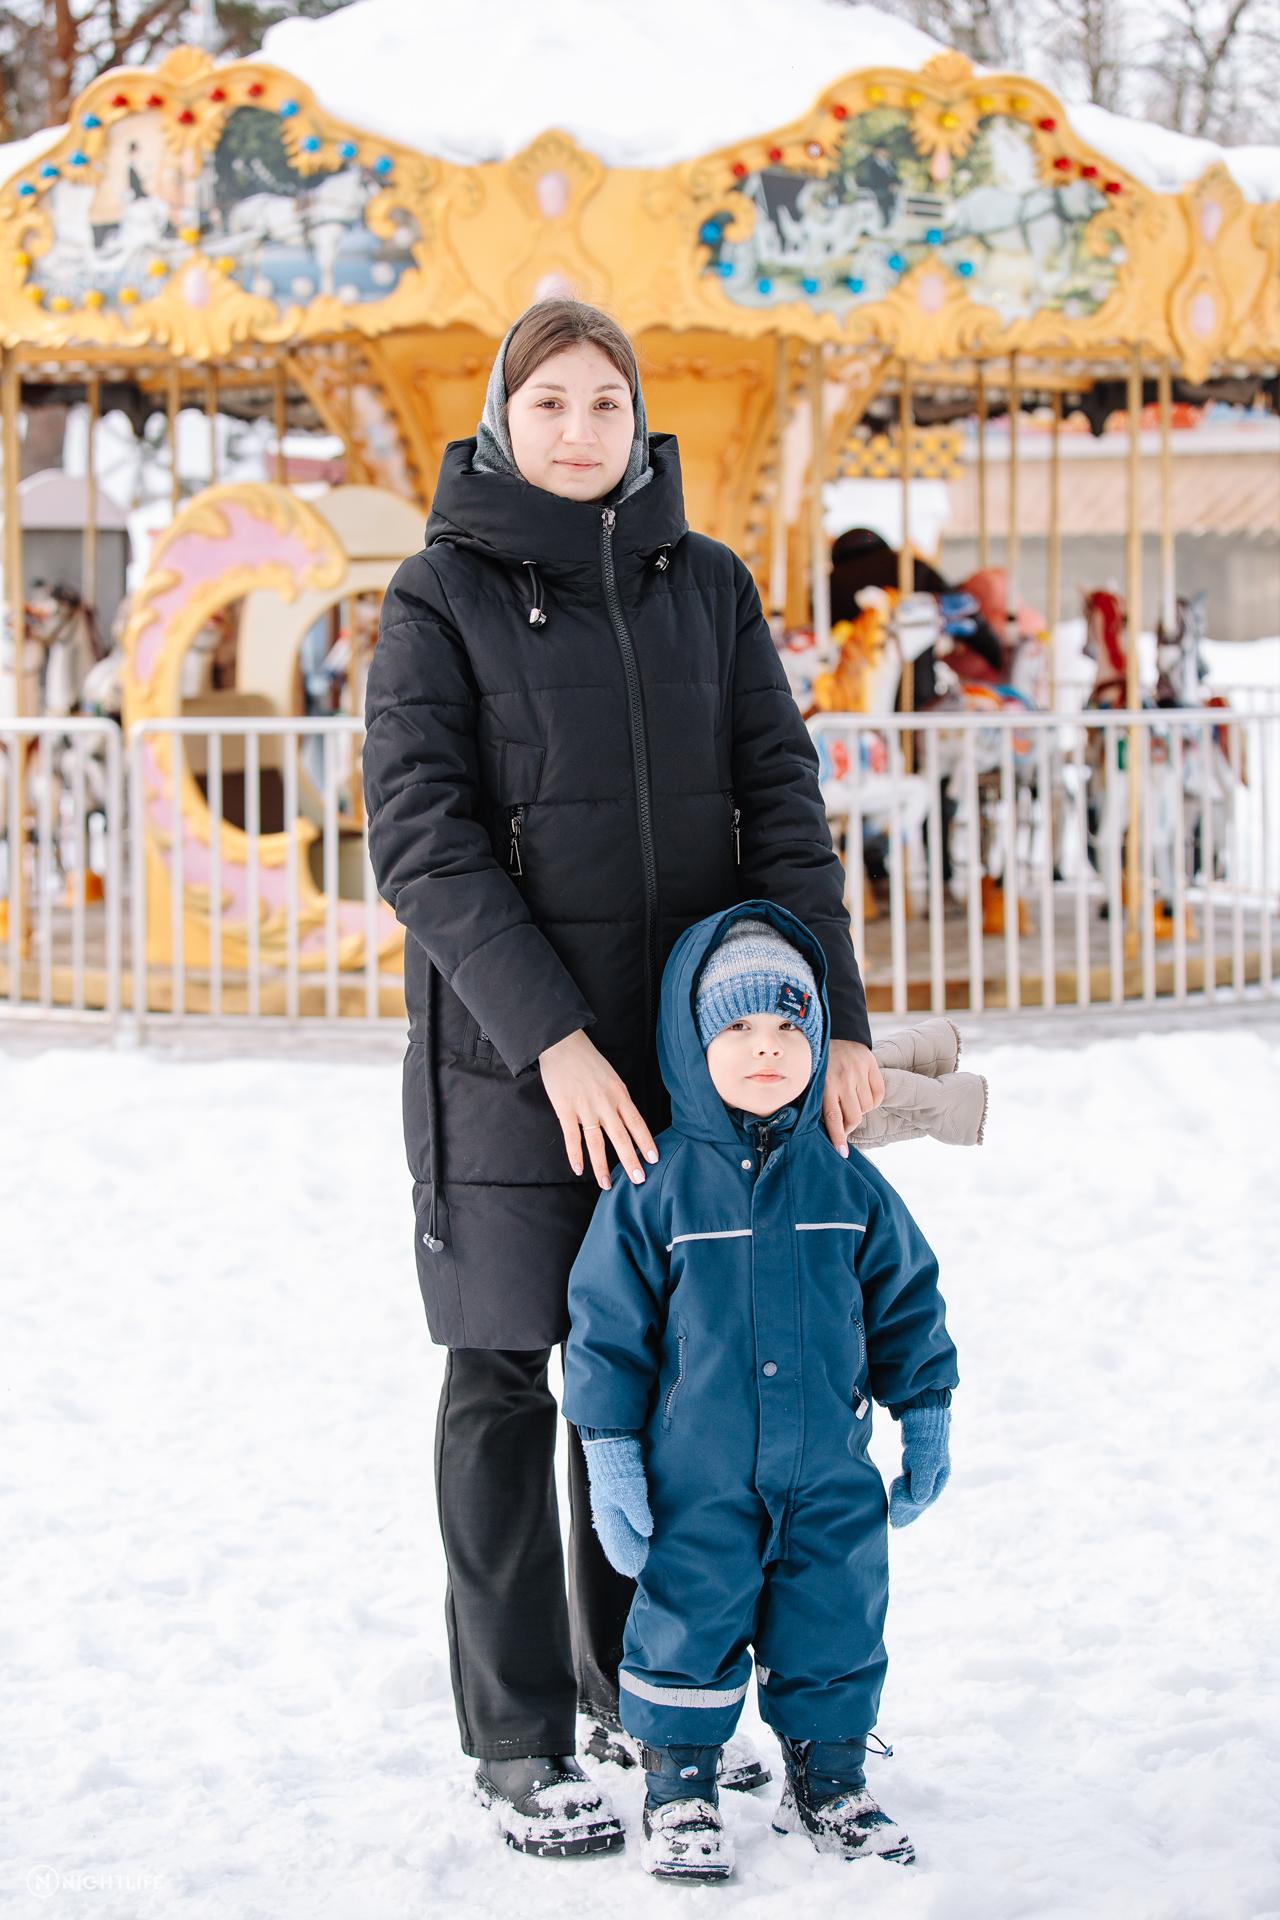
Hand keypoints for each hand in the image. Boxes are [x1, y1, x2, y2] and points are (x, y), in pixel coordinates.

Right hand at [539, 1028, 658, 1189]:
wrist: (562, 1044)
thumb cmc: (588, 1061)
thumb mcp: (611, 1077)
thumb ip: (618, 1099)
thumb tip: (626, 1122)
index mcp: (619, 1094)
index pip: (637, 1123)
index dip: (646, 1142)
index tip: (654, 1159)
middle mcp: (605, 1103)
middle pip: (620, 1137)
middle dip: (630, 1160)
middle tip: (639, 1180)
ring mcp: (584, 1107)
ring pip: (596, 1142)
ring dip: (602, 1166)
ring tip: (607, 1184)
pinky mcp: (565, 1109)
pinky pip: (572, 1136)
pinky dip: (575, 1155)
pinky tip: (579, 1170)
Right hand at [582, 1436, 652, 1577]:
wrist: (612, 1441)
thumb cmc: (621, 1467)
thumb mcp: (631, 1490)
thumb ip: (638, 1512)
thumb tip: (646, 1533)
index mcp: (607, 1512)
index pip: (614, 1542)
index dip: (623, 1556)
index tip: (633, 1569)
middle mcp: (606, 1509)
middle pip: (613, 1537)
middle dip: (623, 1552)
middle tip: (634, 1568)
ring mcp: (609, 1500)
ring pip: (615, 1528)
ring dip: (624, 1541)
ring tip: (635, 1553)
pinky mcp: (615, 1491)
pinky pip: (618, 1517)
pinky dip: (624, 1527)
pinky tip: (632, 1529)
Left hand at [824, 1039, 885, 1155]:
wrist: (832, 1030)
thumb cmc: (816, 1062)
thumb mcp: (810, 1079)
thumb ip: (814, 1101)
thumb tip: (813, 1130)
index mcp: (825, 1084)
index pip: (834, 1118)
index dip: (839, 1137)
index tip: (842, 1153)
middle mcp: (844, 1078)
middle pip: (854, 1116)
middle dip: (849, 1126)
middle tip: (844, 1125)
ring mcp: (859, 1071)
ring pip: (867, 1107)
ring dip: (860, 1111)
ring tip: (851, 1102)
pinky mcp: (871, 1064)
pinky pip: (879, 1094)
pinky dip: (873, 1100)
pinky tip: (863, 1095)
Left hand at [889, 1406, 950, 1527]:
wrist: (923, 1420)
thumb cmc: (925, 1442)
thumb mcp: (923, 1462)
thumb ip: (921, 1481)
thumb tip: (919, 1501)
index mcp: (939, 1479)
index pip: (924, 1501)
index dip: (910, 1512)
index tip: (896, 1521)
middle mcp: (934, 1477)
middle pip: (920, 1499)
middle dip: (908, 1512)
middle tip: (894, 1524)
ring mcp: (926, 1471)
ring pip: (915, 1491)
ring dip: (905, 1503)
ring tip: (893, 1514)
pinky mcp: (918, 1464)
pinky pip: (911, 1482)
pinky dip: (903, 1490)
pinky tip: (895, 1495)